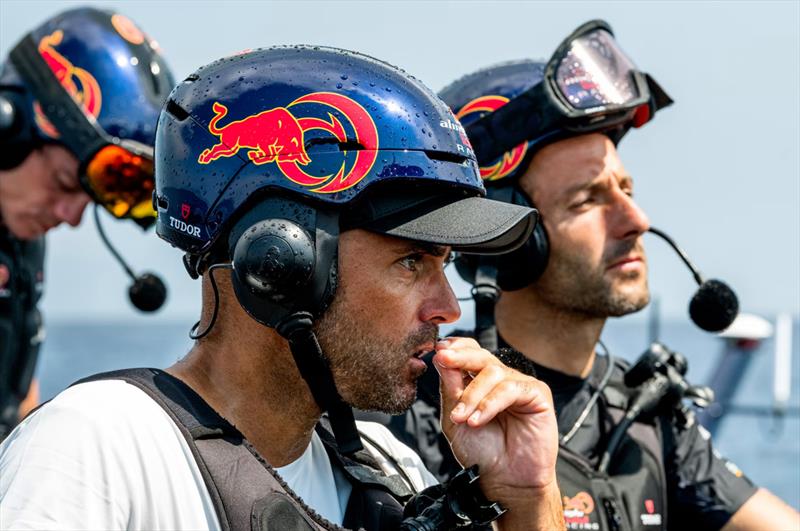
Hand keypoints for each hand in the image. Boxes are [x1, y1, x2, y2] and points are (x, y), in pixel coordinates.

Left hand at [434, 337, 558, 496]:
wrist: (504, 481)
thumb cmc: (481, 452)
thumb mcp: (454, 418)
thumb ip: (450, 387)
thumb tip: (440, 356)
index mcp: (480, 381)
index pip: (470, 352)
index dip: (455, 348)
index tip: (438, 351)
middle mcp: (501, 380)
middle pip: (481, 355)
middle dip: (460, 358)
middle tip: (443, 359)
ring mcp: (519, 385)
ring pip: (493, 373)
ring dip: (472, 395)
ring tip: (462, 418)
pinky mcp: (537, 395)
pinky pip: (510, 389)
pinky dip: (490, 404)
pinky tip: (478, 420)